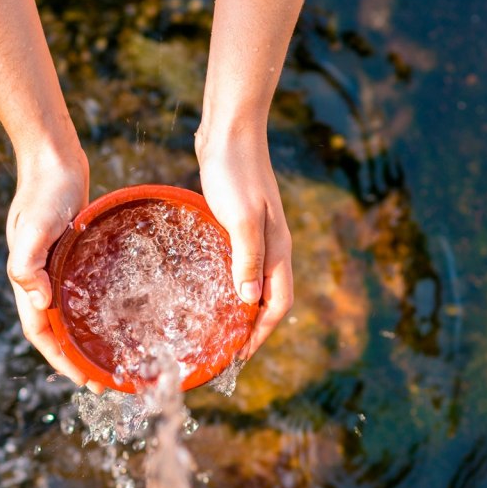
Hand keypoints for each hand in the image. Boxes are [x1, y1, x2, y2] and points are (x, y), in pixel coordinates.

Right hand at [5, 147, 100, 389]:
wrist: (53, 159)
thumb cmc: (44, 192)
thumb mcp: (34, 227)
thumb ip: (27, 264)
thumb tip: (38, 303)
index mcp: (28, 280)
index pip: (41, 333)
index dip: (60, 360)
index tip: (84, 380)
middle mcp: (40, 279)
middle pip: (56, 330)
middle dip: (77, 359)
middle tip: (105, 380)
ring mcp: (56, 267)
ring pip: (69, 314)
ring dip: (85, 338)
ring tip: (110, 356)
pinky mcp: (72, 255)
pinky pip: (81, 292)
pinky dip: (93, 310)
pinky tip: (116, 315)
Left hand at [196, 128, 293, 356]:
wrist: (229, 131)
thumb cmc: (235, 172)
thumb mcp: (241, 218)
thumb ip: (247, 259)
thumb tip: (249, 302)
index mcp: (277, 249)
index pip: (278, 304)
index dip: (261, 333)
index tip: (240, 356)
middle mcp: (272, 246)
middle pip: (269, 299)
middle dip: (253, 328)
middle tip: (226, 351)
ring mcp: (257, 235)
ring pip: (254, 282)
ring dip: (241, 308)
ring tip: (218, 329)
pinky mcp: (239, 224)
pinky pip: (239, 264)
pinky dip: (230, 284)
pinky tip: (209, 288)